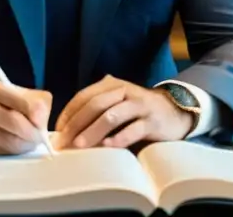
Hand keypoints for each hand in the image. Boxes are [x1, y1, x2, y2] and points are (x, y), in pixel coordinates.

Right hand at [0, 79, 52, 154]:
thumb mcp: (7, 90)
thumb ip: (30, 99)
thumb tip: (43, 119)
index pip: (21, 101)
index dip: (37, 113)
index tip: (42, 120)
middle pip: (18, 125)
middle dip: (34, 133)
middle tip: (39, 135)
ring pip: (12, 144)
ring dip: (26, 145)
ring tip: (27, 139)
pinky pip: (3, 154)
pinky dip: (13, 151)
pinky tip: (13, 144)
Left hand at [54, 75, 194, 149]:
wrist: (175, 110)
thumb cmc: (139, 110)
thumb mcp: (118, 101)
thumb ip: (98, 107)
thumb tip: (68, 128)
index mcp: (112, 85)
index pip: (85, 96)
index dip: (69, 112)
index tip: (57, 131)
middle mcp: (125, 91)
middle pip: (95, 105)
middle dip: (76, 124)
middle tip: (63, 141)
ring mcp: (140, 105)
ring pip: (112, 116)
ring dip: (93, 131)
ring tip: (79, 145)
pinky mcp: (153, 121)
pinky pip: (133, 129)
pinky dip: (119, 138)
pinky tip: (107, 147)